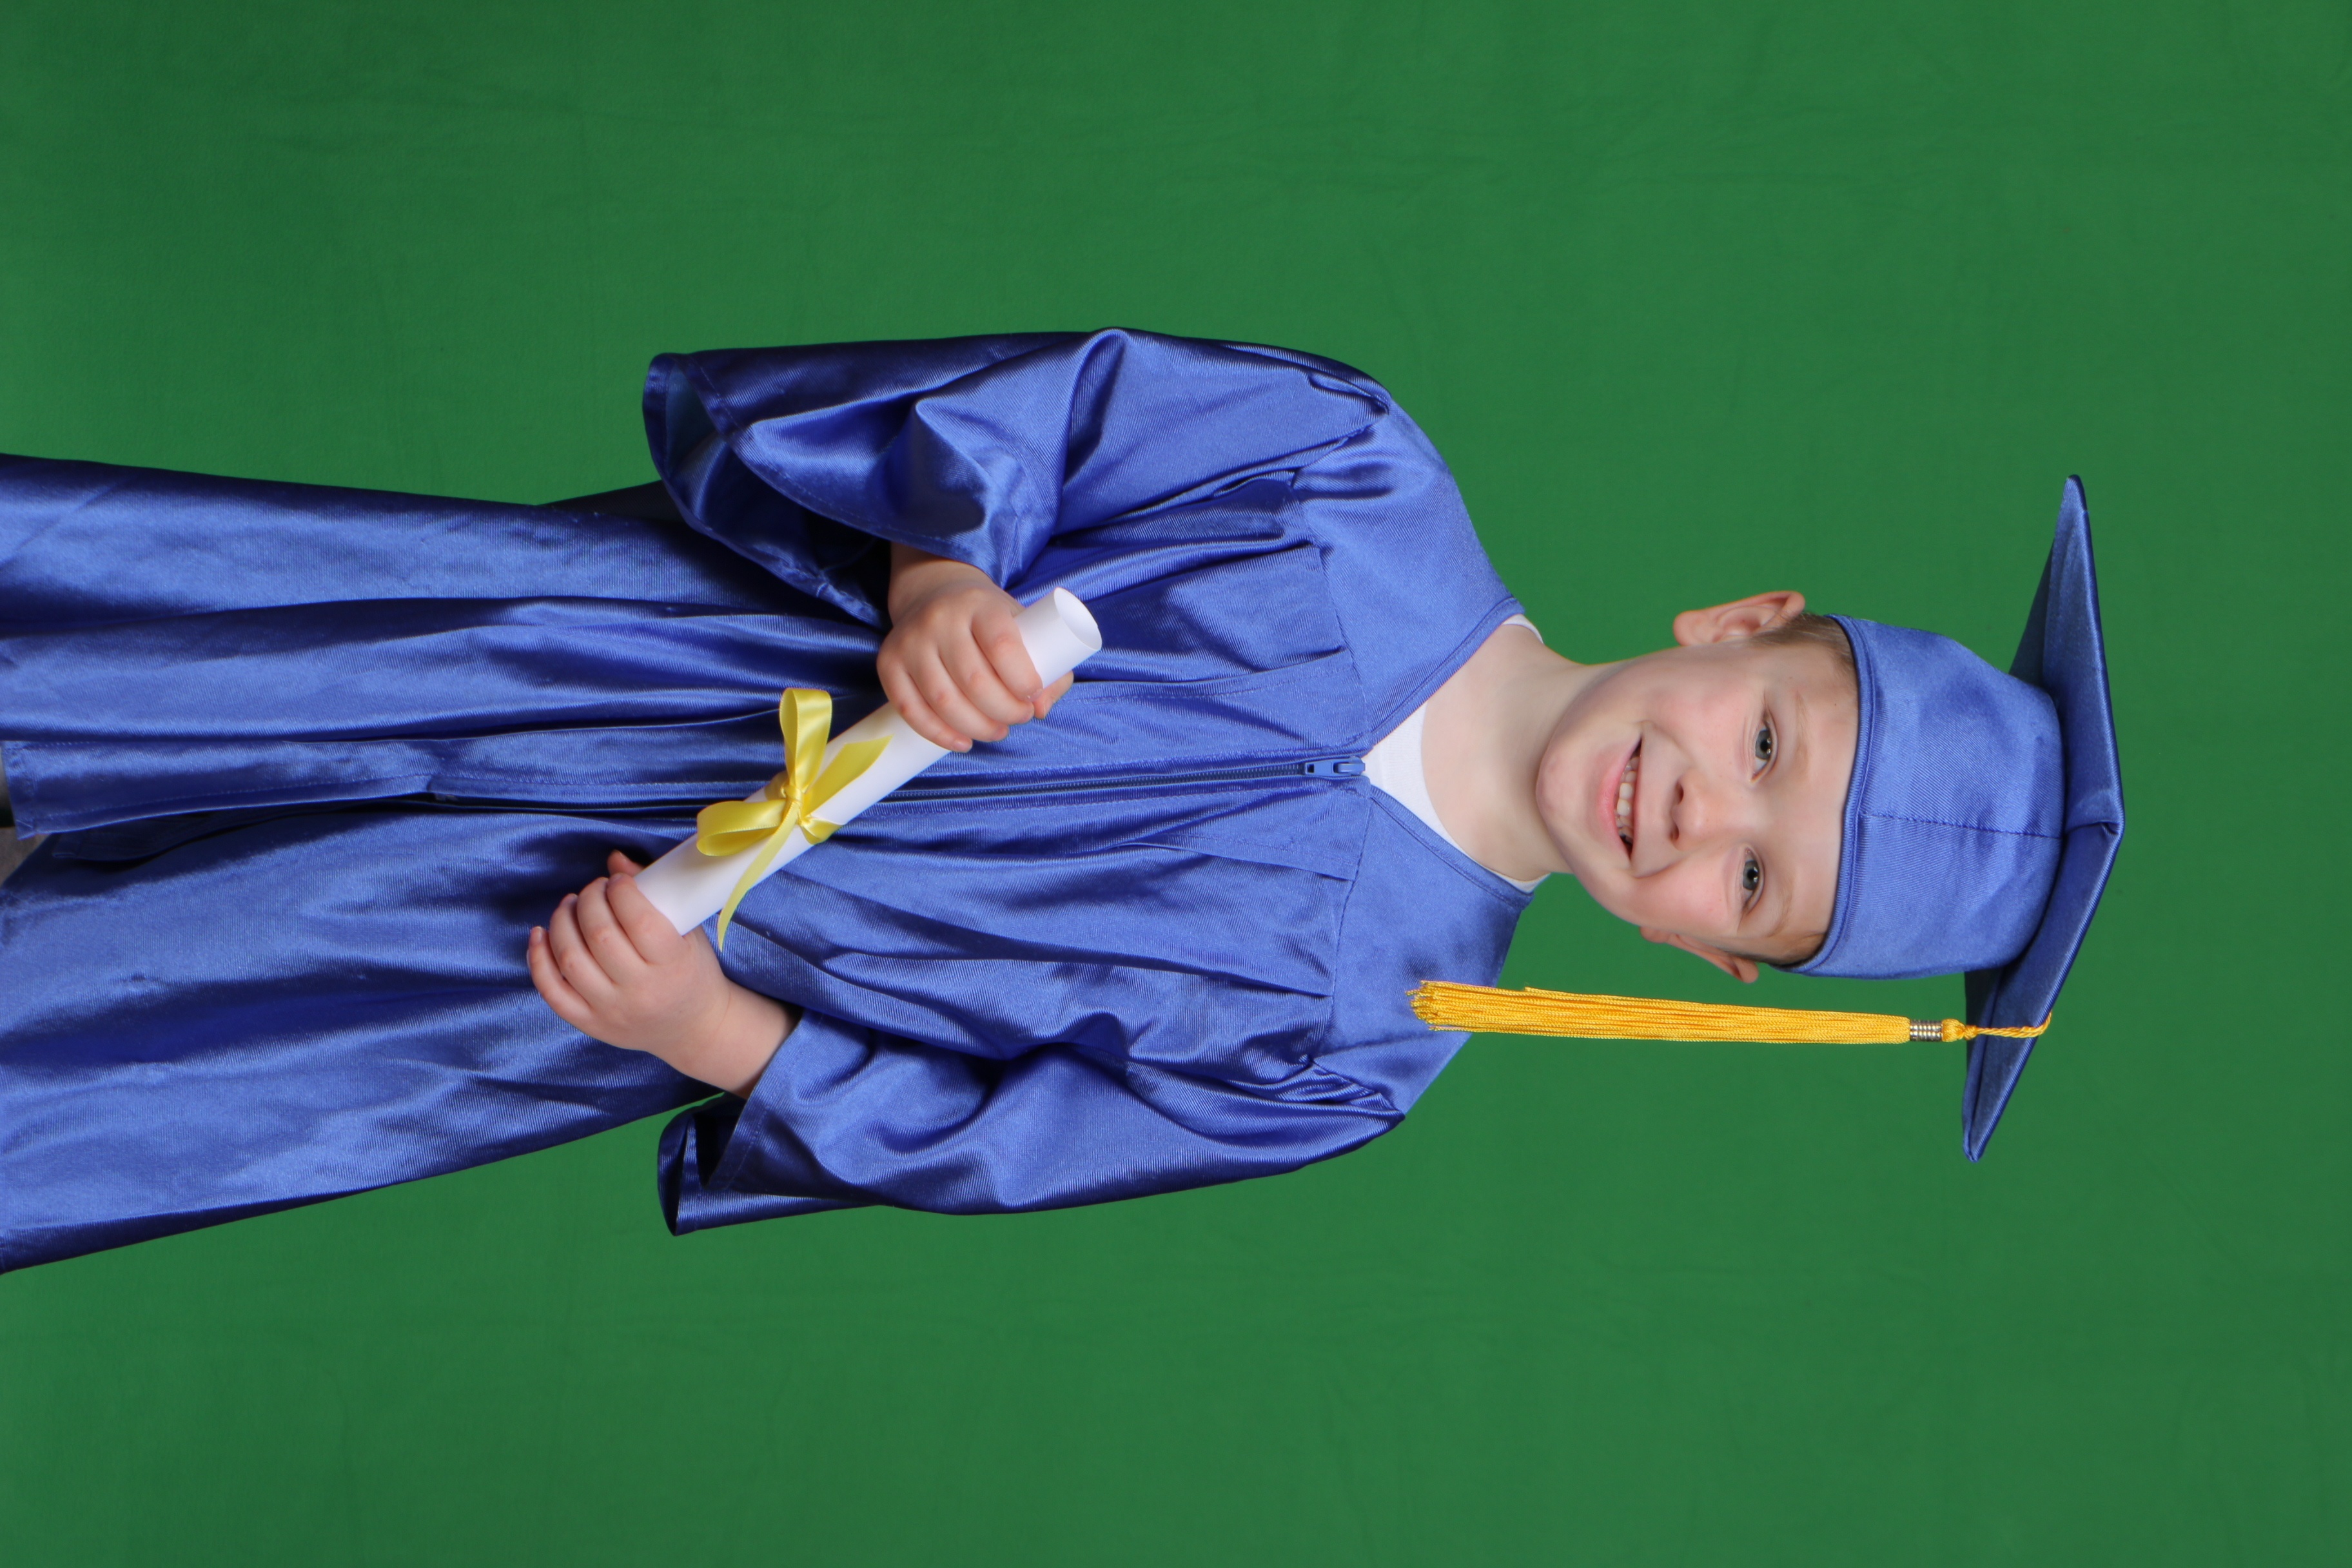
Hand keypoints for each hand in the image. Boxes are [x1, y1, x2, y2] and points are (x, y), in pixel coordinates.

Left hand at [527, 851, 793, 1094]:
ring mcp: (611, 1010)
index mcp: (673, 965)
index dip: (621, 891)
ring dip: (562, 923)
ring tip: (570, 906)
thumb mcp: (689, 933)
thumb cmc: (692, 972)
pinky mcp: (589, 1023)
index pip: (639, 921)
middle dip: (590, 900)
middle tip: (594, 890)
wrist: (693, 1027)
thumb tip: (614, 860)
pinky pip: (552, 991)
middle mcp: (641, 991)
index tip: (616, 881)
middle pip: (600, 936)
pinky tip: (540, 934)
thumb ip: (656, 894)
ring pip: (570, 960)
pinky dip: (538, 959)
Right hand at [879, 544, 1072, 750]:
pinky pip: (910, 709)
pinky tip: (962, 741)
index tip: (1032, 695)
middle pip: (974, 680)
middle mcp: (941, 618)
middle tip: (1018, 717)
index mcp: (980, 604)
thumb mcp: (1023, 625)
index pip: (1001, 646)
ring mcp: (910, 640)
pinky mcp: (888, 662)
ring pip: (943, 700)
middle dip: (1004, 711)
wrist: (934, 594)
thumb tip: (1040, 708)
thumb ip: (1048, 664)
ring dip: (976, 727)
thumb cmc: (988, 620)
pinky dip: (938, 733)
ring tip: (996, 730)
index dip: (1022, 680)